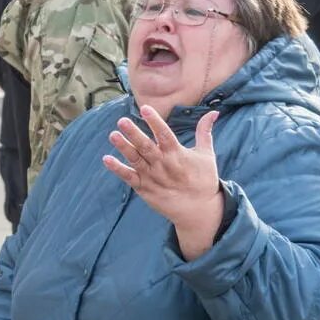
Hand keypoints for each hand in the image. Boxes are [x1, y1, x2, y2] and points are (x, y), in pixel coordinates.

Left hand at [103, 106, 223, 260]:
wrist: (199, 211)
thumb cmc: (203, 179)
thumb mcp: (206, 154)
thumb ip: (205, 131)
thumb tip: (213, 112)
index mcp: (177, 154)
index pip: (165, 135)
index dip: (155, 121)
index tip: (145, 108)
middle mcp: (163, 164)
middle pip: (146, 147)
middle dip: (134, 134)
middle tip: (122, 121)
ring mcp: (152, 177)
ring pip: (135, 160)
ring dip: (123, 148)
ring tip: (113, 135)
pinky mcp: (144, 188)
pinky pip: (129, 177)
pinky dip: (117, 169)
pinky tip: (106, 159)